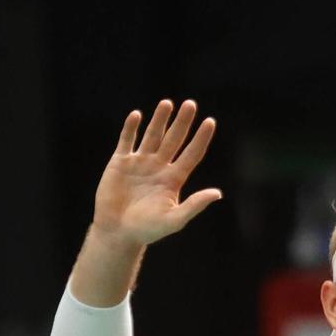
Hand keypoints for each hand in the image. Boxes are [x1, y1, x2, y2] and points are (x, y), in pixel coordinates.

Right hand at [93, 99, 220, 246]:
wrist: (118, 232)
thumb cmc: (147, 229)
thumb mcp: (174, 219)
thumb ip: (194, 205)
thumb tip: (217, 193)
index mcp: (174, 179)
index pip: (192, 153)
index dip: (201, 138)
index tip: (210, 121)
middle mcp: (159, 167)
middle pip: (174, 139)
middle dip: (182, 122)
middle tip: (191, 104)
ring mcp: (140, 163)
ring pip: (152, 136)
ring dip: (159, 119)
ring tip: (167, 103)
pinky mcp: (120, 163)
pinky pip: (126, 141)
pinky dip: (131, 128)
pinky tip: (137, 115)